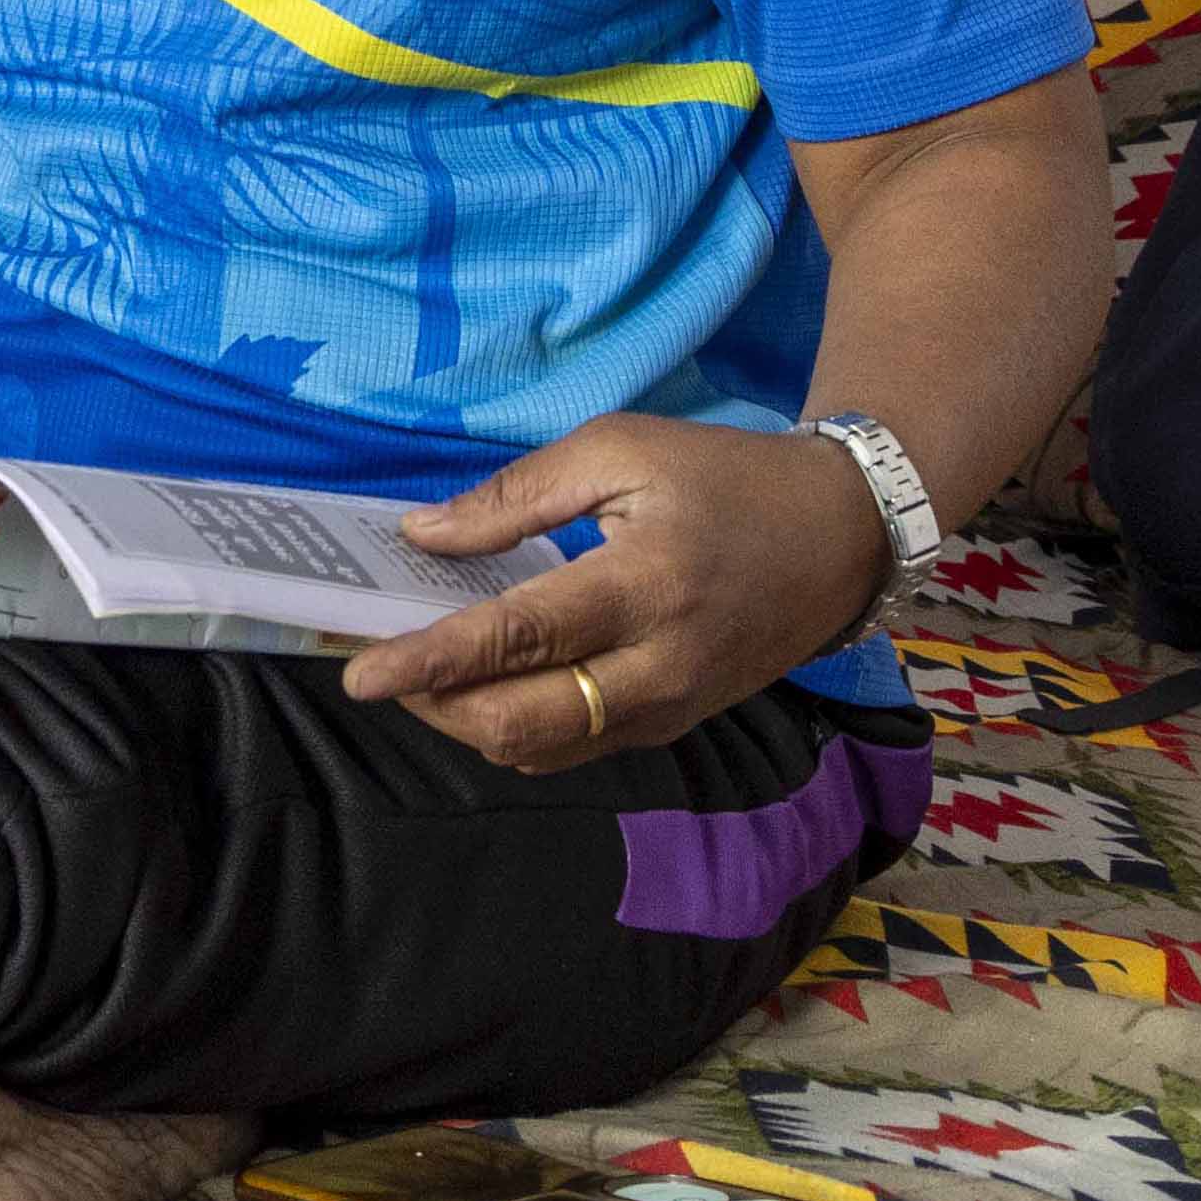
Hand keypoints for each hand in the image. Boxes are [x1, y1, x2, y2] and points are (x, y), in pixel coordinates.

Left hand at [339, 418, 886, 769]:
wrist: (840, 535)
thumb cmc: (724, 478)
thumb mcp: (620, 449)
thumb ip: (516, 497)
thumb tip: (423, 535)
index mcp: (643, 587)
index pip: (517, 640)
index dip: (430, 662)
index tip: (360, 675)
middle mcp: (657, 667)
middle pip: (520, 722)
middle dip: (437, 706)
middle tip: (387, 668)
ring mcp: (669, 709)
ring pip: (542, 750)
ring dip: (470, 724)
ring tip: (428, 677)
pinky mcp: (674, 726)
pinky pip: (576, 750)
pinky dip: (518, 729)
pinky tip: (488, 687)